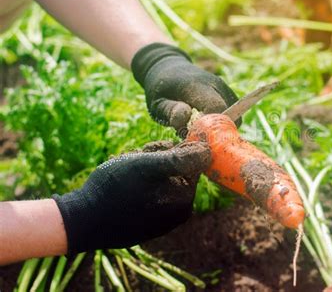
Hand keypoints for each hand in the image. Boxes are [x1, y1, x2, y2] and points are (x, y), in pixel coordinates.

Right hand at [52, 141, 210, 253]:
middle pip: (176, 171)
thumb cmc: (114, 189)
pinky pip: (151, 195)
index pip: (190, 162)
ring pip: (161, 180)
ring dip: (144, 169)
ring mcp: (163, 220)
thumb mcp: (146, 166)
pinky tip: (121, 185)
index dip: (170, 149)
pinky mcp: (148, 223)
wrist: (82, 220)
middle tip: (133, 159)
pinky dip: (138, 185)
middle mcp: (178, 214)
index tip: (149, 150)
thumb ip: (179, 158)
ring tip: (123, 171)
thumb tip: (208, 151)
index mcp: (184, 200)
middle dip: (155, 159)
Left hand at [131, 43, 238, 132]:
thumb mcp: (157, 101)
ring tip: (199, 126)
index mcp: (196, 86)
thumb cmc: (161, 89)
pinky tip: (206, 122)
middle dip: (215, 131)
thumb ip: (170, 110)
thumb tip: (186, 118)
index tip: (195, 136)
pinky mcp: (229, 93)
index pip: (215, 108)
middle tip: (196, 134)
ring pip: (233, 117)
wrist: (169, 68)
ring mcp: (224, 88)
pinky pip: (234, 115)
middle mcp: (215, 84)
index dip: (209, 127)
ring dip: (219, 128)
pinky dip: (223, 123)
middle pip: (228, 116)